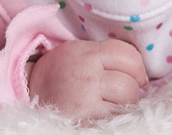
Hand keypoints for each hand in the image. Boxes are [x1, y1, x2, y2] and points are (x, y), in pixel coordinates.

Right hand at [28, 39, 148, 120]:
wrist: (31, 90)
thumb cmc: (63, 69)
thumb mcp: (81, 50)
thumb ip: (108, 54)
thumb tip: (141, 72)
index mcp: (88, 54)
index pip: (128, 56)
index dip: (138, 67)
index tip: (137, 75)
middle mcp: (87, 77)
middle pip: (130, 84)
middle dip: (133, 89)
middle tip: (124, 91)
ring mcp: (85, 102)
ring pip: (126, 104)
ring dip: (126, 105)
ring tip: (113, 102)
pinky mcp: (83, 121)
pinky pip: (112, 120)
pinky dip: (114, 117)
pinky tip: (104, 112)